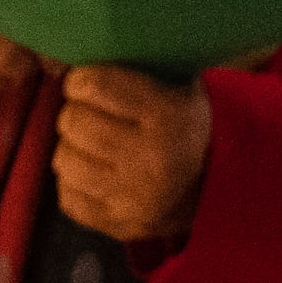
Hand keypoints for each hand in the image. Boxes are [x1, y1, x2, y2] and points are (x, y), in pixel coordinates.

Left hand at [53, 64, 211, 242]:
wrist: (219, 188)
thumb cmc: (188, 125)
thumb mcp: (178, 86)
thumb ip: (134, 69)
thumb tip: (74, 56)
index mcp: (167, 117)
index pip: (93, 86)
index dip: (82, 81)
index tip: (86, 84)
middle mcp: (148, 161)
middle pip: (73, 122)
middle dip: (77, 113)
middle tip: (92, 116)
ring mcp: (131, 199)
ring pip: (62, 159)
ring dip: (73, 148)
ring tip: (95, 146)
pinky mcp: (117, 226)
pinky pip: (67, 196)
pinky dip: (76, 182)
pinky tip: (99, 174)